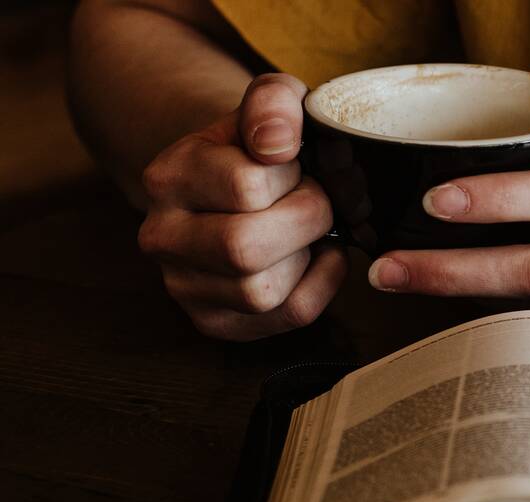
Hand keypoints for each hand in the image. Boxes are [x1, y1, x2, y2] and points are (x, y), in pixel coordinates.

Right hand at [138, 73, 344, 340]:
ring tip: (307, 228)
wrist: (236, 183)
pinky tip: (316, 256)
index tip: (295, 166)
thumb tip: (276, 143)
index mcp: (168, 177)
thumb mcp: (270, 104)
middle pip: (244, 248)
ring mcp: (183, 286)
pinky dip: (321, 285)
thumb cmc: (261, 146)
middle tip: (316, 201)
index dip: (291, 175)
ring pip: (262, 291)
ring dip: (307, 255)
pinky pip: (286, 315)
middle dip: (305, 220)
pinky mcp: (214, 321)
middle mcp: (161, 236)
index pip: (246, 186)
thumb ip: (274, 103)